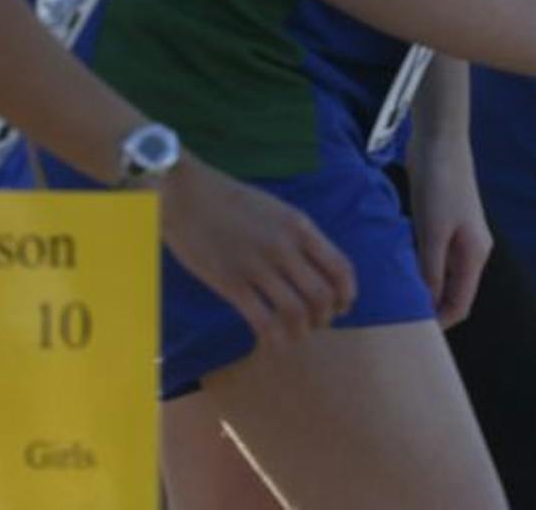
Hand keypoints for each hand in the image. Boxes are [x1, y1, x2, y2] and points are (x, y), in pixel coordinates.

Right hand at [158, 154, 357, 349]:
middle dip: (325, 316)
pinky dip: (273, 337)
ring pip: (295, 311)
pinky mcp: (230, 283)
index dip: (347, 293)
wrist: (187, 195)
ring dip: (301, 330)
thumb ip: (298, 236)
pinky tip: (271, 340)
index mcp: (300, 226)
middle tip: (317, 323)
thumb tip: (317, 268)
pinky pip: (261, 320)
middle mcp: (284, 247)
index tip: (343, 306)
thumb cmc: (232, 202)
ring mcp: (257, 266)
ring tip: (296, 333)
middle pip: (321, 294)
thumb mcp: (278, 210)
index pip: (340, 266)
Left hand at [405, 138, 491, 327]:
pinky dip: (416, 267)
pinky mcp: (442, 225)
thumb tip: (425, 306)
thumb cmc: (441, 184)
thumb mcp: (434, 231)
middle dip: (428, 308)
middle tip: (393, 317)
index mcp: (474, 255)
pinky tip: (395, 267)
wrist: (440, 142)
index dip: (438, 322)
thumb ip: (430, 270)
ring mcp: (457, 237)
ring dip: (420, 287)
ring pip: (439, 276)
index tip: (409, 332)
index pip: (460, 304)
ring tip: (391, 295)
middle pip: (451, 293)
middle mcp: (469, 250)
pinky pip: (431, 258)